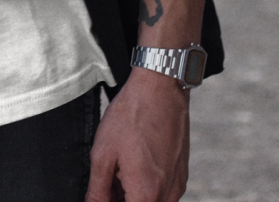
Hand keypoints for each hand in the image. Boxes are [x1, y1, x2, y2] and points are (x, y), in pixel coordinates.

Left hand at [85, 69, 189, 201]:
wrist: (160, 88)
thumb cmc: (132, 115)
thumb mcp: (103, 153)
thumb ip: (97, 190)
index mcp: (146, 194)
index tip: (103, 192)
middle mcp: (168, 195)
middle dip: (120, 199)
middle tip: (108, 180)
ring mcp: (177, 185)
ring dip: (133, 194)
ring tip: (120, 168)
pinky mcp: (181, 174)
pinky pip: (162, 192)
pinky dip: (146, 186)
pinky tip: (134, 162)